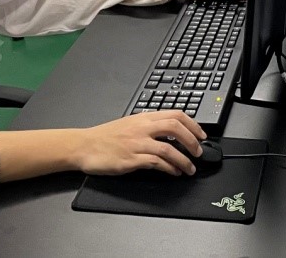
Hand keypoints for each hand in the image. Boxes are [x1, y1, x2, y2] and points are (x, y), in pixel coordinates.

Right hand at [76, 111, 206, 175]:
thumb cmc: (105, 137)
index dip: (193, 124)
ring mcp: (137, 143)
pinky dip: (170, 168)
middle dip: (192, 140)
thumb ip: (149, 125)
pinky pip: (156, 162)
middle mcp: (142, 128)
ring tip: (190, 168)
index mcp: (143, 118)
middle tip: (199, 152)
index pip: (175, 114)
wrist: (84, 146)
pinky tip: (174, 172)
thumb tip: (170, 132)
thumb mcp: (129, 124)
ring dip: (184, 160)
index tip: (201, 134)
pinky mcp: (131, 159)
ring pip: (169, 148)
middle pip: (175, 127)